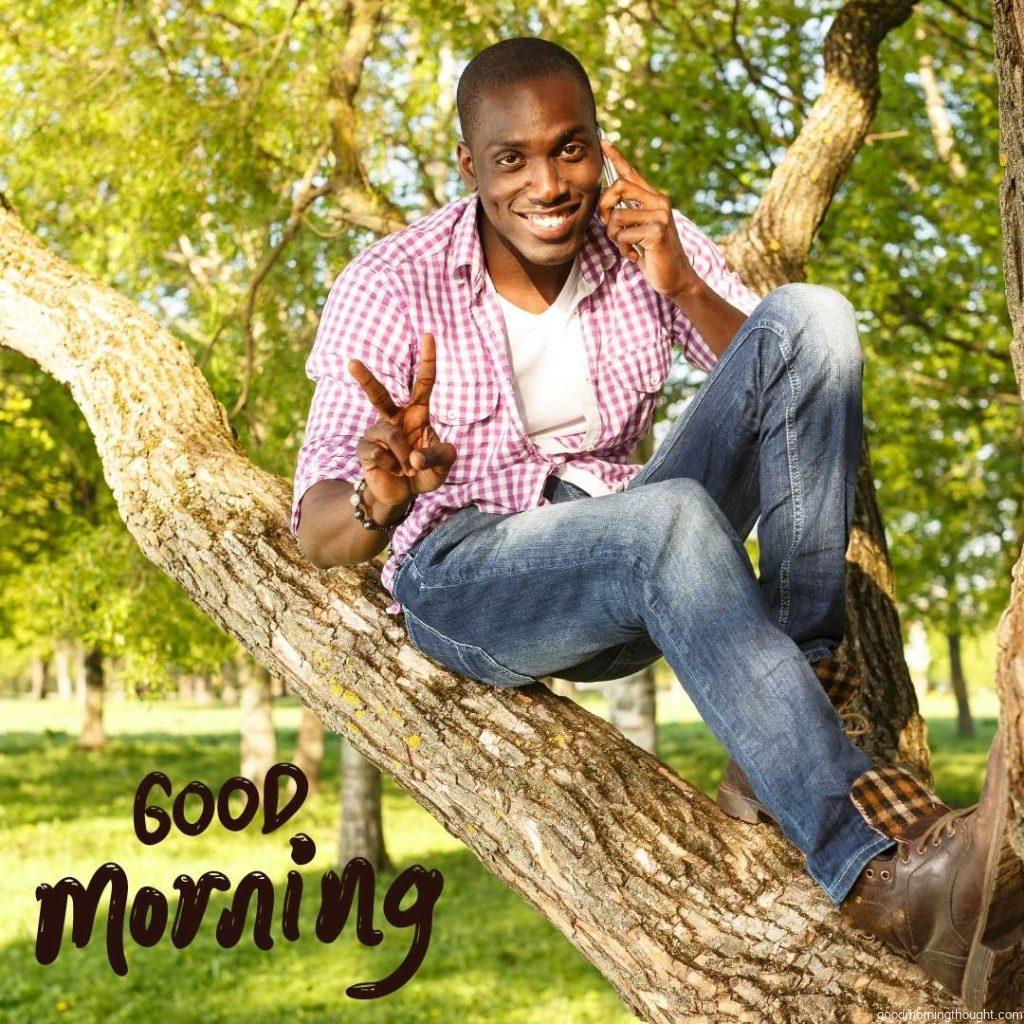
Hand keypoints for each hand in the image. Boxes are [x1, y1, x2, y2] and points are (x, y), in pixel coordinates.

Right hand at [348, 332, 457, 518]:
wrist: (403, 496)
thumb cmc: (424, 474)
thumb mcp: (442, 466)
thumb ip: (439, 457)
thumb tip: (415, 459)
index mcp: (417, 413)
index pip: (423, 382)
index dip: (428, 360)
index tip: (429, 335)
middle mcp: (394, 418)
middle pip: (378, 395)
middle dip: (365, 379)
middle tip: (352, 362)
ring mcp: (376, 433)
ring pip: (388, 434)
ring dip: (404, 455)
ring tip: (409, 470)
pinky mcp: (364, 450)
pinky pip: (378, 453)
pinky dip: (392, 466)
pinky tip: (393, 471)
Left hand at [597, 138, 698, 299]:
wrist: (675, 278)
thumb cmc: (653, 255)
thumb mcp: (638, 231)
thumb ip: (627, 216)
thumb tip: (605, 207)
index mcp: (654, 199)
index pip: (631, 173)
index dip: (616, 156)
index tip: (603, 140)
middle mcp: (659, 201)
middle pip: (618, 187)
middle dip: (604, 208)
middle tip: (608, 227)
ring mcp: (660, 215)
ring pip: (616, 217)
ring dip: (614, 238)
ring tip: (627, 248)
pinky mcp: (657, 231)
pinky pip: (623, 235)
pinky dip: (624, 250)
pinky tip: (636, 257)